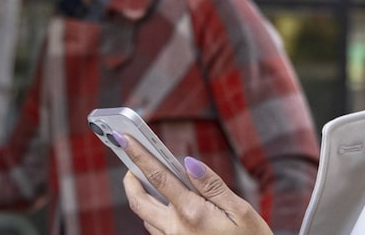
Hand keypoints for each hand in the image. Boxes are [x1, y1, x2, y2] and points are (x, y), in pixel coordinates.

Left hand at [120, 134, 272, 234]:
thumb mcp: (241, 211)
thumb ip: (212, 185)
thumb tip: (188, 164)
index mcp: (192, 214)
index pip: (158, 178)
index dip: (138, 156)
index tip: (123, 138)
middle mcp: (176, 229)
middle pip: (139, 201)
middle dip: (130, 179)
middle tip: (132, 164)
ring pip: (146, 217)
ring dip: (144, 198)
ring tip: (149, 180)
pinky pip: (157, 230)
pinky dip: (155, 214)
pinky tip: (168, 205)